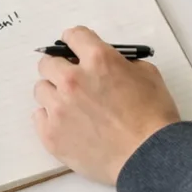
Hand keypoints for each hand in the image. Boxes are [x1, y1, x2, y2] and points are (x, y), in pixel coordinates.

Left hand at [32, 25, 180, 185]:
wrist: (148, 156)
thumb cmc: (153, 116)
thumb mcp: (148, 75)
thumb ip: (122, 63)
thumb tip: (109, 65)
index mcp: (98, 60)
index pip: (74, 35)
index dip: (76, 41)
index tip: (76, 48)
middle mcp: (73, 80)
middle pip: (48, 62)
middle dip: (60, 67)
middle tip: (73, 79)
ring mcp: (58, 108)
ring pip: (40, 89)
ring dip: (54, 93)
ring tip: (72, 106)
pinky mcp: (51, 134)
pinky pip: (39, 116)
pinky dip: (51, 117)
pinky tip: (69, 124)